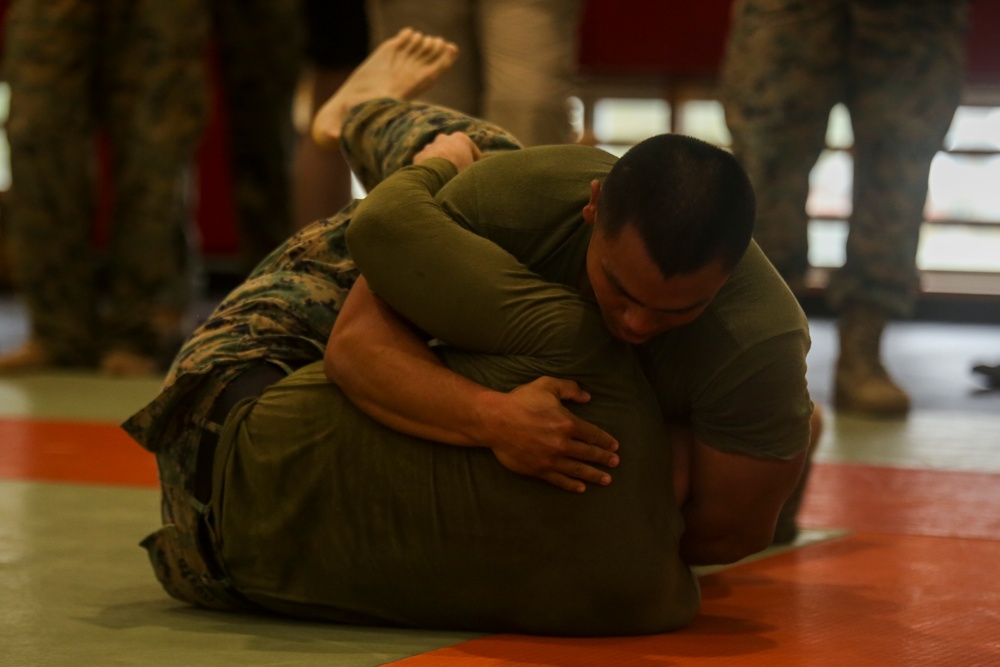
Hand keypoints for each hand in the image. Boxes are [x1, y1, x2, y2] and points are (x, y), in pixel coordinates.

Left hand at [413, 132, 482, 172]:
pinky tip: (432, 180)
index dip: (475, 161)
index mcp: (461, 138)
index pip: (471, 149)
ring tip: (444, 178)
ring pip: (437, 154)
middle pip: (452, 148)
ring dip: (441, 163)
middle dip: (455, 158)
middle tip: (458, 172)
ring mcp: (429, 146)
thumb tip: (476, 175)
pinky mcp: (418, 156)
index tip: (476, 171)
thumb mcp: (473, 171)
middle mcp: (444, 138)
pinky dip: (429, 169)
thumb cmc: (459, 173)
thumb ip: (475, 169)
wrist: (435, 178)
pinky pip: (426, 163)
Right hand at [482, 376, 619, 492]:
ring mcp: (550, 459)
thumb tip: (587, 396)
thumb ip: (569, 389)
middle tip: (615, 463)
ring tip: (606, 480)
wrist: (494, 420)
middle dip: (604, 459)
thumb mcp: (546, 385)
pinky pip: (559, 480)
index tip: (614, 446)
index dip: (605, 441)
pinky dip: (572, 484)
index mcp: (567, 423)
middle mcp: (562, 444)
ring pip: (578, 469)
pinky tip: (581, 488)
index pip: (592, 434)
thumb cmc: (520, 401)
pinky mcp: (538, 470)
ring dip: (594, 475)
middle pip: (589, 453)